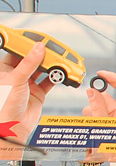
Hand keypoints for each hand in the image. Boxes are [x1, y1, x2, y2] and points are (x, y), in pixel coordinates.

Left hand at [0, 41, 52, 155]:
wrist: (12, 126)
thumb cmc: (4, 104)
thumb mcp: (16, 79)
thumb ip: (29, 63)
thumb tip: (38, 48)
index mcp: (5, 69)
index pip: (18, 52)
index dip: (28, 46)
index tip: (39, 40)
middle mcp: (17, 75)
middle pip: (32, 60)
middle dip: (42, 56)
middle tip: (53, 50)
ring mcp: (28, 84)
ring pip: (42, 70)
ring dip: (51, 66)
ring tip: (58, 62)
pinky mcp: (38, 93)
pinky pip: (50, 82)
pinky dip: (57, 78)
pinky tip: (61, 74)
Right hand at [81, 70, 115, 162]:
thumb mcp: (108, 129)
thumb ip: (99, 109)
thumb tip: (92, 91)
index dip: (113, 78)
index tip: (101, 73)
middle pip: (104, 99)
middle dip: (94, 103)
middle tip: (92, 114)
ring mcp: (109, 121)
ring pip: (92, 108)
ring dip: (88, 116)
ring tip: (93, 132)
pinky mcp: (99, 126)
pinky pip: (88, 118)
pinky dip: (85, 123)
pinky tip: (89, 135)